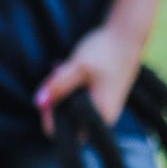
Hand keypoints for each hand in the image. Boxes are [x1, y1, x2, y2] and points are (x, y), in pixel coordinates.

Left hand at [34, 23, 141, 138]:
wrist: (128, 34)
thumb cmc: (106, 51)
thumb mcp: (77, 67)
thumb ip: (58, 86)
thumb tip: (38, 103)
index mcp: (101, 115)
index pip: (69, 134)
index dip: (52, 120)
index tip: (46, 97)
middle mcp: (104, 115)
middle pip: (70, 120)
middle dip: (56, 102)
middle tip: (56, 75)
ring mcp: (105, 106)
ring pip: (74, 107)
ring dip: (63, 91)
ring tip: (63, 67)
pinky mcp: (103, 95)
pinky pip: (81, 98)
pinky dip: (72, 86)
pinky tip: (71, 68)